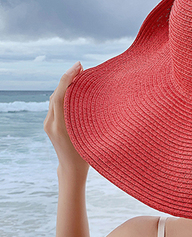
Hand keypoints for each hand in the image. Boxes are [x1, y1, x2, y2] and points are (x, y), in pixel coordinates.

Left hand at [44, 62, 89, 177]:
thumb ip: (90, 120)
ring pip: (55, 98)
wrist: (70, 170)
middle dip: (68, 78)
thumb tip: (98, 98)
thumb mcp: (92, 138)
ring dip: (66, 86)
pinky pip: (56, 105)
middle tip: (82, 67)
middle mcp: (50, 123)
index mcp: (60, 126)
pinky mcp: (49, 125)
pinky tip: (75, 90)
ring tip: (80, 76)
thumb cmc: (87, 157)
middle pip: (56, 93)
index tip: (79, 66)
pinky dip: (65, 95)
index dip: (68, 78)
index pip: (60, 95)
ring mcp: (48, 124)